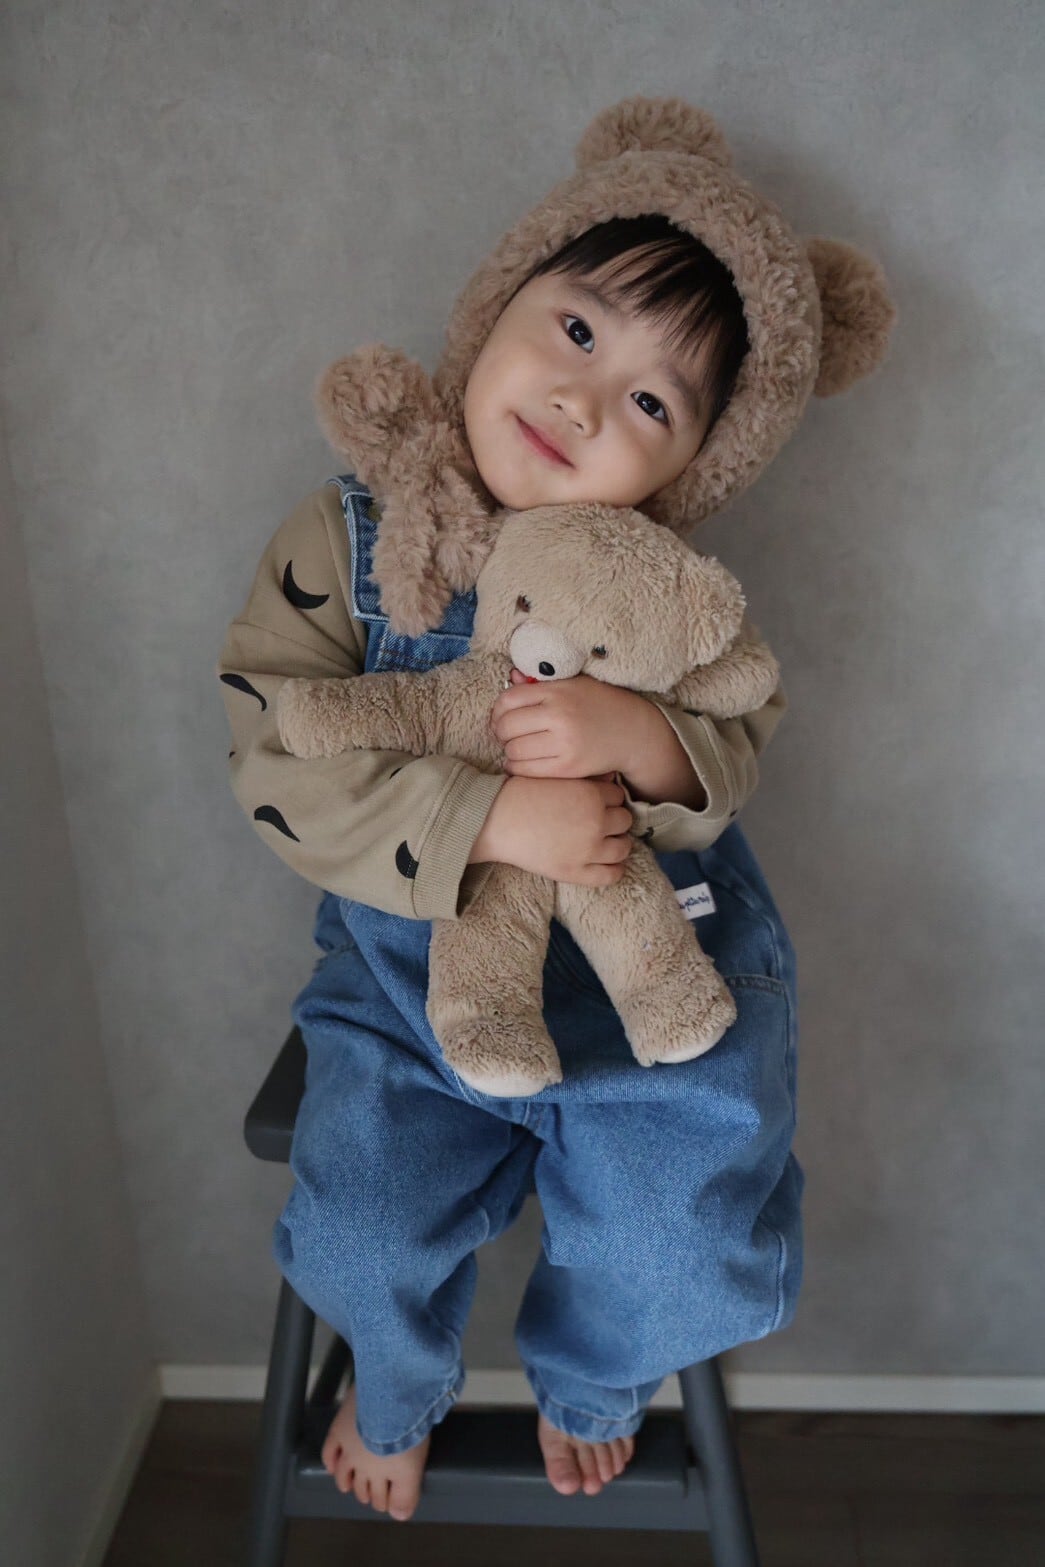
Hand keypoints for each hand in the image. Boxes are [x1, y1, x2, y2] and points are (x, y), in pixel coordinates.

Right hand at [467, 774, 633, 885]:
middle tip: (601, 822)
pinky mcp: (576, 872)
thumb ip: (583, 780)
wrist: (494, 820)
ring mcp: (588, 850)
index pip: (618, 796)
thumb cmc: (520, 794)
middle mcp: (595, 822)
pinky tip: (608, 864)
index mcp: (590, 795)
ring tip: (606, 842)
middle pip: (624, 820)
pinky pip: (611, 875)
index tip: (599, 803)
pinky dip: (615, 869)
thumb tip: (609, 781)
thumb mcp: (554, 777)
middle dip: (614, 820)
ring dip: (618, 843)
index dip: (608, 799)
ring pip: (623, 847)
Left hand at [490, 670, 659, 779]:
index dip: (497, 711)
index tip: (500, 718)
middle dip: (500, 732)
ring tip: (516, 748)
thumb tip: (512, 676)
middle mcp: (559, 716)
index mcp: (557, 692)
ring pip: (514, 750)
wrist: (632, 731)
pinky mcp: (568, 767)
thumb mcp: (573, 684)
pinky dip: (516, 768)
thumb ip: (540, 683)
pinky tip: (521, 762)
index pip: (508, 700)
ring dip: (508, 751)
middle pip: (507, 726)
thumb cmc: (599, 704)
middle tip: (506, 735)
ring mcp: (564, 743)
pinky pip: (527, 770)